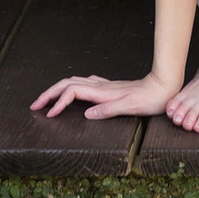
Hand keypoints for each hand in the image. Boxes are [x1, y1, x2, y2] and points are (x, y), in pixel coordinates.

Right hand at [29, 69, 176, 121]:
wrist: (164, 86)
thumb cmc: (149, 99)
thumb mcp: (130, 106)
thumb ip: (108, 110)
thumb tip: (86, 114)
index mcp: (101, 92)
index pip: (71, 92)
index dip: (58, 102)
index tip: (49, 115)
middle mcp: (100, 87)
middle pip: (67, 84)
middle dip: (49, 93)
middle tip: (34, 105)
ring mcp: (104, 86)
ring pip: (74, 82)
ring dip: (58, 90)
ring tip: (48, 101)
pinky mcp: (109, 88)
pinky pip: (84, 84)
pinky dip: (72, 88)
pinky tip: (74, 92)